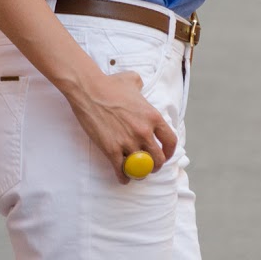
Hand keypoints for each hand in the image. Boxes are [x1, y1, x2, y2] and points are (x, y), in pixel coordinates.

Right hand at [67, 68, 176, 184]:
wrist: (89, 91)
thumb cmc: (110, 84)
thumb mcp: (133, 80)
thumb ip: (140, 85)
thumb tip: (139, 85)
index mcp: (153, 117)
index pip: (170, 140)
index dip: (169, 151)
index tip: (165, 155)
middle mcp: (144, 131)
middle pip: (158, 158)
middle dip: (155, 165)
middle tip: (149, 166)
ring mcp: (128, 141)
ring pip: (140, 167)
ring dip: (139, 173)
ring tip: (136, 173)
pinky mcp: (112, 149)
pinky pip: (121, 169)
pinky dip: (123, 177)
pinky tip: (122, 178)